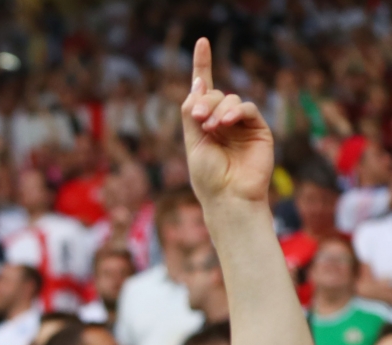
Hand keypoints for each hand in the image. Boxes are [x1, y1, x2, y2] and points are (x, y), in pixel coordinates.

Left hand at [182, 37, 272, 208]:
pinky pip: (247, 109)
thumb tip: (198, 81)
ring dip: (218, 109)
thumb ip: (191, 113)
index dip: (203, 65)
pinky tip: (226, 123)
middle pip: (214, 94)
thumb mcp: (192, 142)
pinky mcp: (258, 129)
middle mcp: (222, 121)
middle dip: (204, 102)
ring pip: (230, 99)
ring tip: (212, 128)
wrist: (228, 197)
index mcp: (203, 124)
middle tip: (197, 119)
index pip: (203, 90)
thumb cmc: (207, 176)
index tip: (202, 42)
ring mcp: (241, 124)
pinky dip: (235, 111)